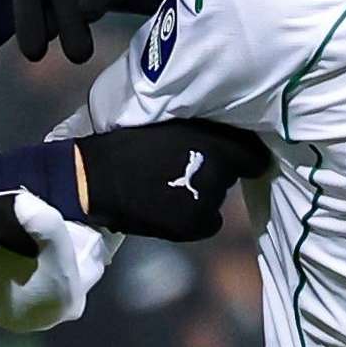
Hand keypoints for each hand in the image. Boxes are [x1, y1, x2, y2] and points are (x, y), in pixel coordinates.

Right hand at [74, 121, 272, 240]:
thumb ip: (201, 130)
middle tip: (185, 168)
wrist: (94, 178)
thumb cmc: (128, 145)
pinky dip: (195, 219)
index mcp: (213, 139)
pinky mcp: (194, 224)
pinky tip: (171, 208)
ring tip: (171, 186)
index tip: (236, 158)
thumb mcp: (169, 122)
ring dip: (203, 194)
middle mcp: (217, 169)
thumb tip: (225, 137)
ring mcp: (207, 199)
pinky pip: (209, 223)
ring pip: (218, 198)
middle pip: (231, 175)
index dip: (244, 156)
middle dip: (215, 172)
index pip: (251, 154)